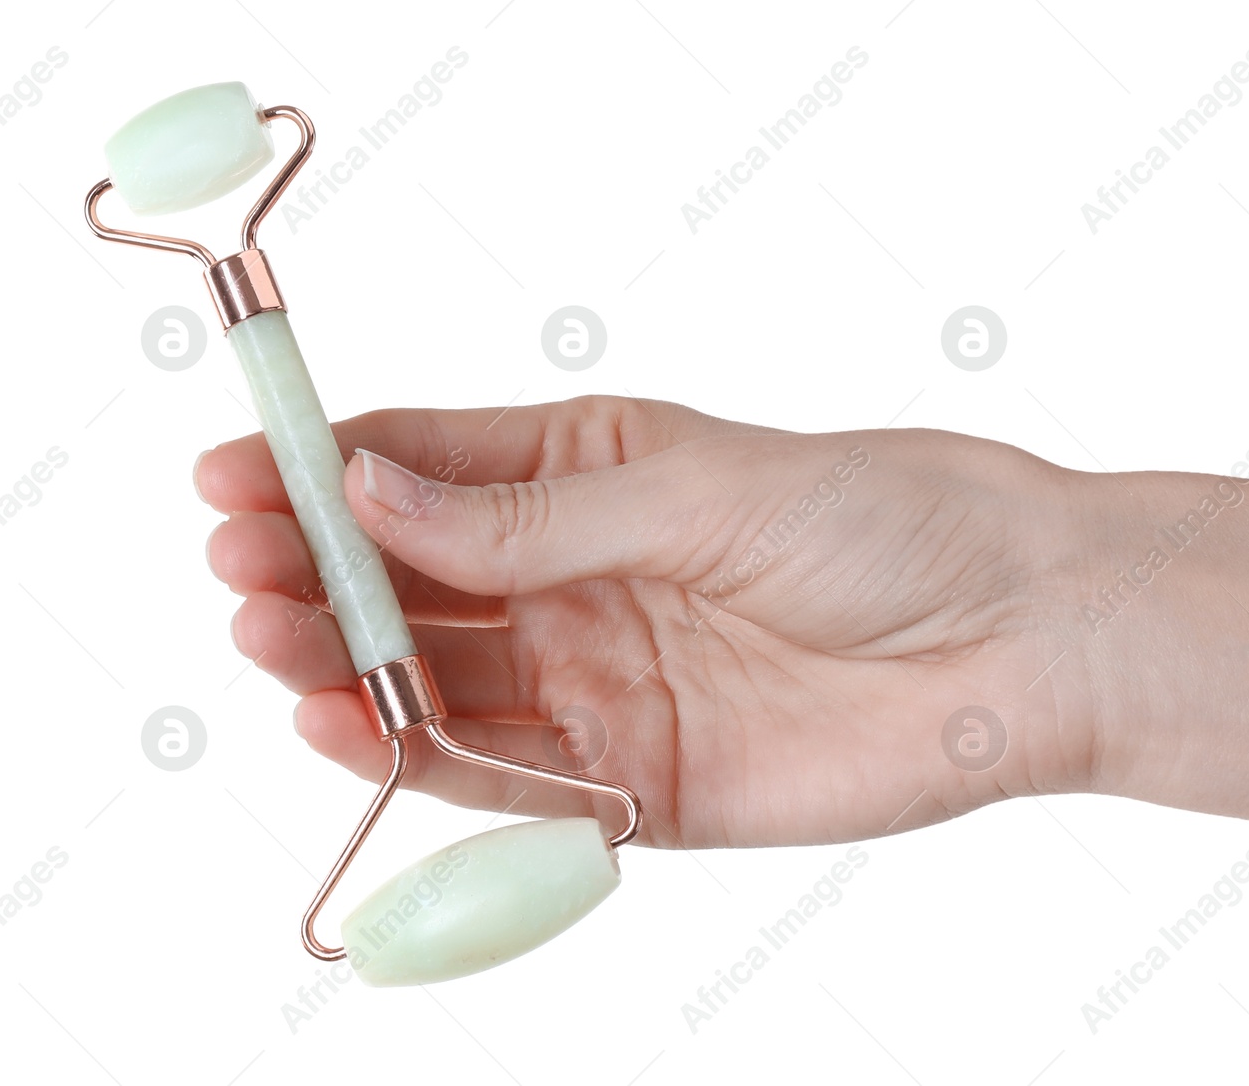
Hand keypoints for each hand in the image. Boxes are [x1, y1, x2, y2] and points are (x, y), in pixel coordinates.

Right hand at [197, 395, 1095, 847]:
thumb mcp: (694, 489)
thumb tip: (372, 492)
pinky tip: (344, 724)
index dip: (325, 469)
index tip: (231, 473)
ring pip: (443, 679)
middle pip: (416, 578)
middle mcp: (586, 576)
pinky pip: (506, 774)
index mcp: (597, 471)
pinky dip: (419, 758)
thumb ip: (531, 515)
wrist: (1016, 641)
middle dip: (320, 571)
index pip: (429, 465)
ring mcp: (605, 682)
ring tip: (269, 642)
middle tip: (240, 569)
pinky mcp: (634, 783)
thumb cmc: (884, 522)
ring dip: (347, 663)